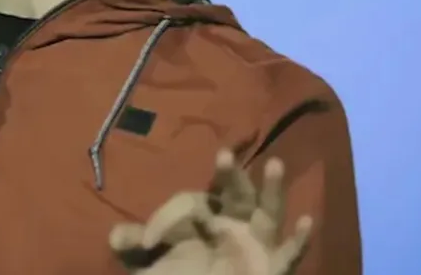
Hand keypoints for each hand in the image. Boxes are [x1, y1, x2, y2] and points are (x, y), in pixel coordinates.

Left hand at [109, 150, 312, 274]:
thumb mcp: (150, 266)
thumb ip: (134, 247)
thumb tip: (113, 236)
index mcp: (205, 219)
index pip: (195, 202)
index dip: (172, 216)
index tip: (150, 235)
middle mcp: (234, 226)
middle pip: (236, 195)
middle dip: (231, 176)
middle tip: (224, 156)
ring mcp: (257, 246)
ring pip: (268, 213)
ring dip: (273, 190)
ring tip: (275, 164)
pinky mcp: (273, 268)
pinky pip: (289, 253)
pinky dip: (299, 239)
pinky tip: (306, 220)